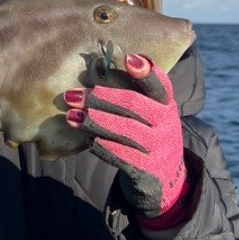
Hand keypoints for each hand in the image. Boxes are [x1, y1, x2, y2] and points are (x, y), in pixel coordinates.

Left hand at [65, 52, 188, 220]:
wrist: (164, 180)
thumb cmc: (145, 137)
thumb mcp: (147, 117)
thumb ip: (129, 98)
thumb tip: (90, 76)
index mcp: (166, 106)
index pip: (161, 85)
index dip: (147, 72)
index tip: (128, 58)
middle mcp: (167, 125)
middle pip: (134, 105)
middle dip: (101, 97)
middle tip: (72, 96)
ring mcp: (159, 149)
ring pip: (126, 130)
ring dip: (95, 121)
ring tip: (71, 117)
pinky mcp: (149, 171)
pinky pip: (123, 156)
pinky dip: (103, 147)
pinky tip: (88, 141)